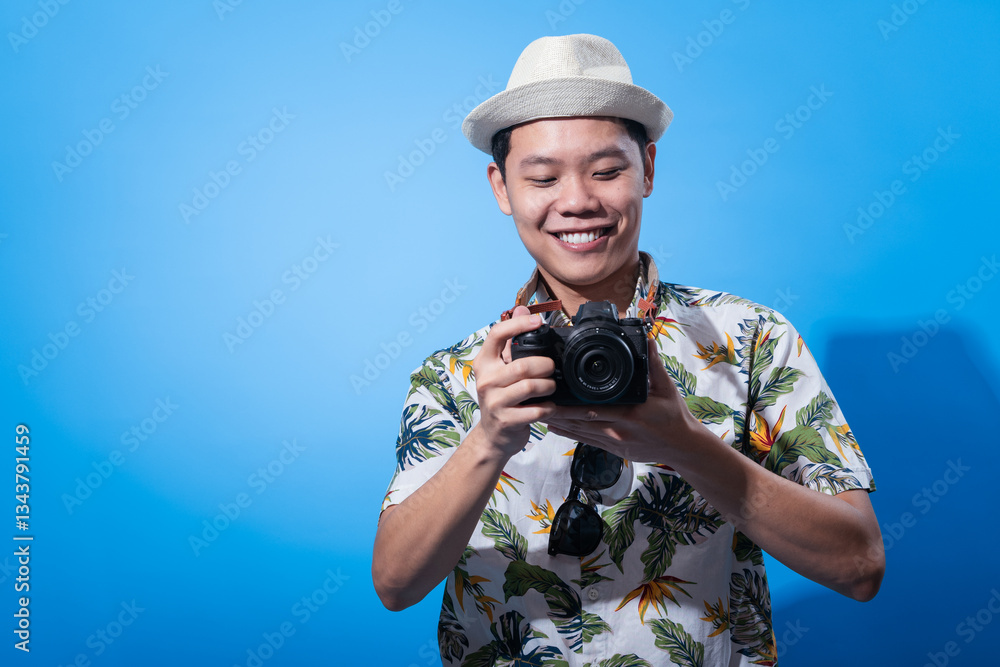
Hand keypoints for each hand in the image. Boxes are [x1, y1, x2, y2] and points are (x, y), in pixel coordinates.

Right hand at [470, 306, 557, 459]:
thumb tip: (521, 309)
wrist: (493, 436)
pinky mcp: (506, 420)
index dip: (518, 324)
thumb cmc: (501, 399)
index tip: (537, 322)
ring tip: (551, 387)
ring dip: (549, 386)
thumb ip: (511, 341)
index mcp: (484, 363)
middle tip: (552, 369)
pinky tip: (549, 406)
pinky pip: (536, 409)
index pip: (496, 335)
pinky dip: (549, 407)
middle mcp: (485, 380)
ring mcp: (494, 401)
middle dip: (545, 366)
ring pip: (531, 386)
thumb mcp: (501, 369)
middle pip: (523, 365)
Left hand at [543, 337, 703, 463]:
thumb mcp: (666, 388)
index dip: (570, 406)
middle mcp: (618, 431)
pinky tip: (553, 426)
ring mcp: (613, 442)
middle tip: (536, 402)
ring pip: (579, 433)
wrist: (682, 447)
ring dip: (558, 423)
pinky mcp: (612, 450)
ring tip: (537, 412)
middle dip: (556, 413)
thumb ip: (653, 364)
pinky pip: (585, 441)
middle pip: (580, 422)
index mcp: (629, 415)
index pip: (593, 409)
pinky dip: (568, 433)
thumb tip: (646, 340)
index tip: (553, 395)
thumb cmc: (673, 417)